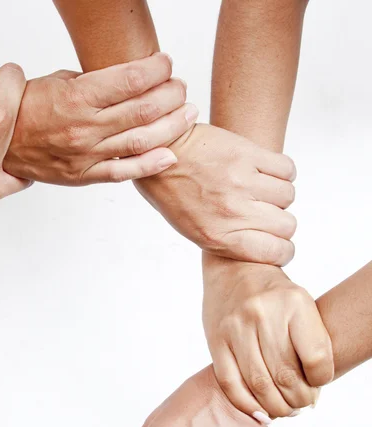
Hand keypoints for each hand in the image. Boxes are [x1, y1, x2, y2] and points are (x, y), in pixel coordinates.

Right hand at [4, 53, 195, 184]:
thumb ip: (96, 83)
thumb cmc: (29, 109)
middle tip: (181, 87)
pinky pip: (123, 172)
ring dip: (171, 126)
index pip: (131, 80)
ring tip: (187, 114)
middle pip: (143, 109)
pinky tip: (169, 154)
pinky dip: (150, 164)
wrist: (3, 143)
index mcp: (77, 97)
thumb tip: (131, 80)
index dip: (157, 69)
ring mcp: (86, 155)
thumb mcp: (60, 82)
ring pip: (140, 140)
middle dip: (171, 95)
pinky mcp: (84, 175)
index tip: (166, 64)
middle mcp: (85, 127)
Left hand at [134, 123, 297, 264]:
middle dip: (280, 222)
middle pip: (287, 225)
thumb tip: (265, 245)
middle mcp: (231, 212)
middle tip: (264, 213)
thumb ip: (229, 240)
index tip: (278, 243)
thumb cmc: (174, 193)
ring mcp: (240, 182)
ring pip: (288, 196)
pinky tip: (262, 171)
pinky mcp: (246, 154)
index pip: (274, 253)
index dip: (282, 251)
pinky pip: (286, 169)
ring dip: (277, 194)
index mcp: (217, 236)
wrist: (159, 152)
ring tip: (258, 189)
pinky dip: (280, 171)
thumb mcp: (194, 229)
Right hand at [203, 255, 333, 419]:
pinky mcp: (215, 339)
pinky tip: (259, 411)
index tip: (318, 384)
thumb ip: (309, 342)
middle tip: (303, 405)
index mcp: (294, 302)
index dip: (321, 381)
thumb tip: (310, 392)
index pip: (317, 358)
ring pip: (259, 383)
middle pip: (286, 375)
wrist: (234, 268)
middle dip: (299, 400)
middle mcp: (263, 313)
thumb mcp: (302, 304)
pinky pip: (230, 382)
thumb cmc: (274, 293)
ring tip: (284, 409)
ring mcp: (235, 327)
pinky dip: (246, 404)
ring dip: (276, 407)